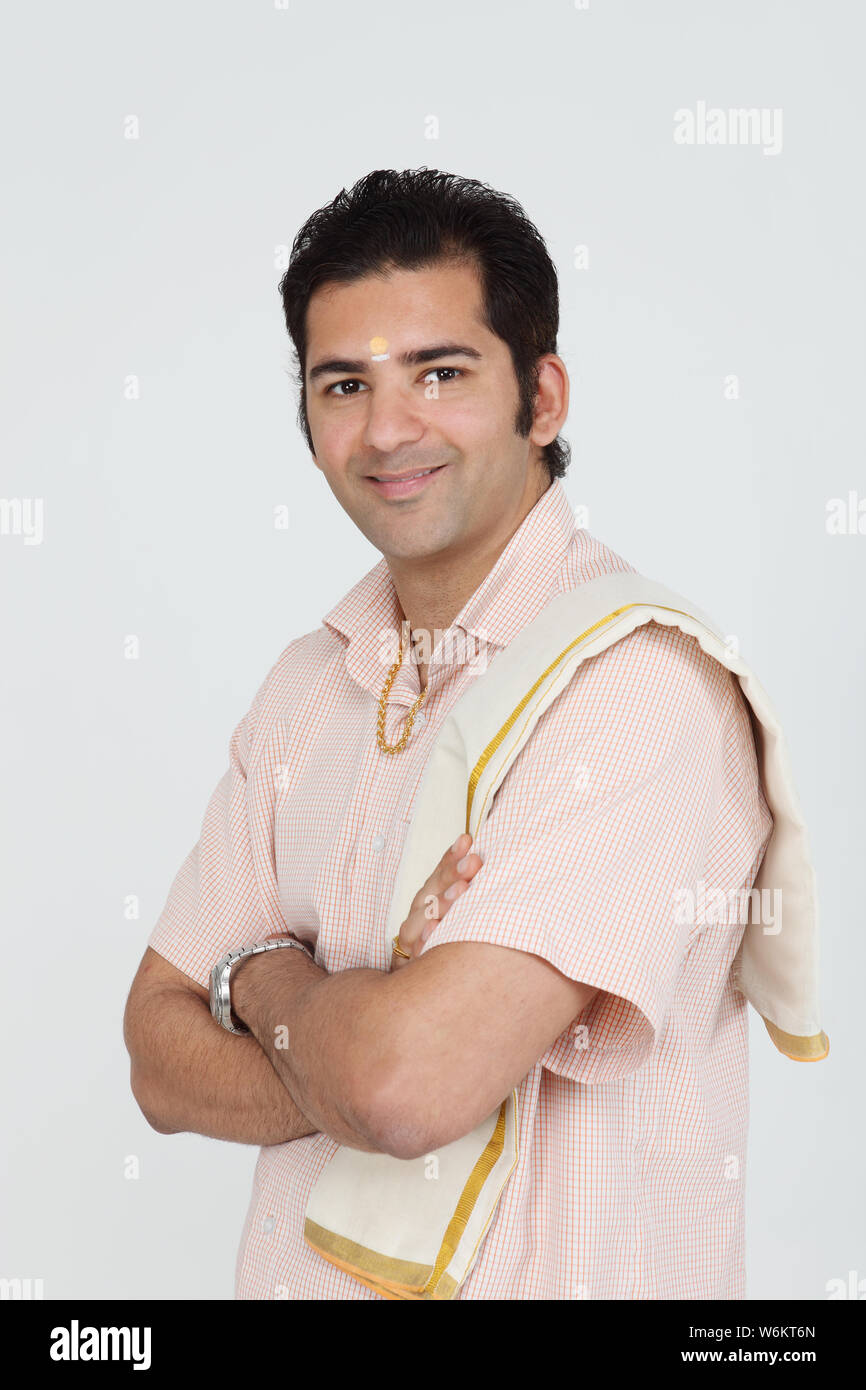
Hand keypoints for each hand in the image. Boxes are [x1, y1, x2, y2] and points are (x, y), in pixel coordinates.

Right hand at [389, 832, 482, 971]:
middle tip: (474, 861)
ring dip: (441, 903)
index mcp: (428, 900)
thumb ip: (466, 891)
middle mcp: (417, 916)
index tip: (467, 840)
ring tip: (461, 890)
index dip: (451, 857)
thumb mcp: (454, 916)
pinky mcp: (409, 965)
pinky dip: (424, 940)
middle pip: (431, 892)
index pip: (439, 875)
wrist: (414, 987)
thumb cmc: (443, 944)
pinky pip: (415, 952)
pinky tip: (436, 929)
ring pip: (422, 919)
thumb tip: (488, 863)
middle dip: (452, 874)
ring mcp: (411, 940)